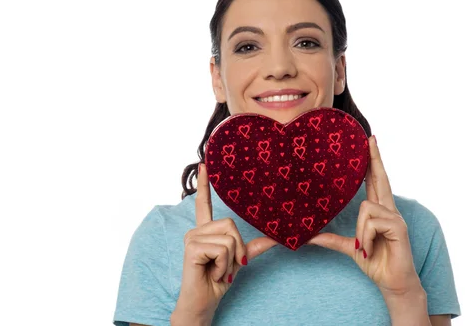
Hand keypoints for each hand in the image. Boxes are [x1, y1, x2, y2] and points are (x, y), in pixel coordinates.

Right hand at [172, 163, 277, 324]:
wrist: (204, 303)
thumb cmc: (216, 282)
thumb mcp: (238, 261)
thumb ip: (252, 246)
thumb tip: (275, 238)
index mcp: (206, 230)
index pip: (204, 203)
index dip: (204, 184)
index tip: (204, 164)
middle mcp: (196, 230)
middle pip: (231, 224)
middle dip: (238, 249)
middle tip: (227, 266)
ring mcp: (192, 237)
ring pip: (229, 238)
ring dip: (231, 261)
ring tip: (218, 271)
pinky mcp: (192, 247)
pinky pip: (223, 249)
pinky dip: (225, 266)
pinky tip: (213, 273)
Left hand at [308, 136, 421, 298]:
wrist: (392, 283)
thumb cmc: (375, 262)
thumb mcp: (349, 247)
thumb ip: (331, 239)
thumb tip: (309, 236)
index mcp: (378, 211)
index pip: (375, 181)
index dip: (373, 162)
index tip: (369, 143)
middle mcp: (388, 210)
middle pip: (381, 178)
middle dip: (375, 158)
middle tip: (370, 138)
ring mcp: (395, 217)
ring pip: (365, 208)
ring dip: (360, 231)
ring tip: (364, 246)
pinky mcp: (398, 227)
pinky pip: (371, 222)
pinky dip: (365, 237)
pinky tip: (370, 248)